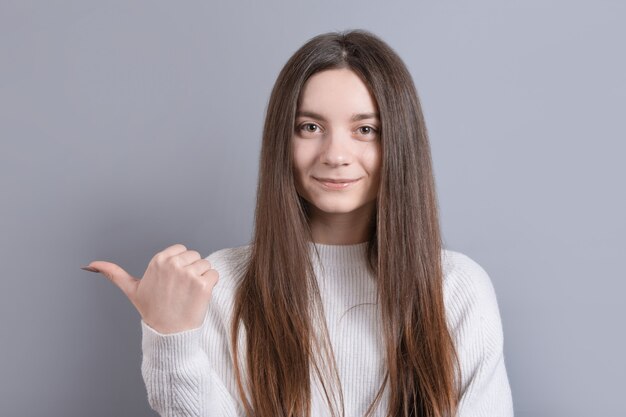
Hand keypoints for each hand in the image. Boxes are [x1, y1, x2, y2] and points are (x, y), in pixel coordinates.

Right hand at [82, 244, 218, 333]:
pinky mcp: (203, 285)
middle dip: (192, 271)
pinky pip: (215, 274)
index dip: (180, 265)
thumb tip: (90, 264)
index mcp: (158, 260)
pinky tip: (199, 297)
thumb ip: (114, 273)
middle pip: (195, 256)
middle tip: (180, 291)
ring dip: (202, 278)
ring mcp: (188, 274)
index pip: (182, 250)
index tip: (172, 282)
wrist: (168, 333)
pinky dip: (211, 285)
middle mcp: (173, 264)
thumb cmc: (152, 310)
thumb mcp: (132, 290)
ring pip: (206, 265)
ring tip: (188, 294)